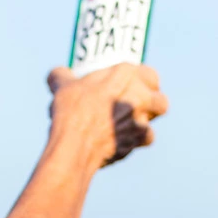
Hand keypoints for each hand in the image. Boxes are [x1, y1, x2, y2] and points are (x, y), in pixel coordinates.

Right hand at [46, 62, 167, 166]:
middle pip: (159, 98)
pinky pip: (147, 137)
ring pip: (156, 119)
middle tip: (138, 106)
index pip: (149, 74)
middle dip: (153, 102)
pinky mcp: (140, 138)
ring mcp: (142, 116)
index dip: (146, 81)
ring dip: (146, 120)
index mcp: (124, 73)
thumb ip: (62, 75)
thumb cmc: (71, 111)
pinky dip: (137, 140)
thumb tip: (58, 73)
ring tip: (131, 123)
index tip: (136, 86)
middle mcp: (139, 93)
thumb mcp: (62, 85)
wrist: (75, 143)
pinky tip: (124, 140)